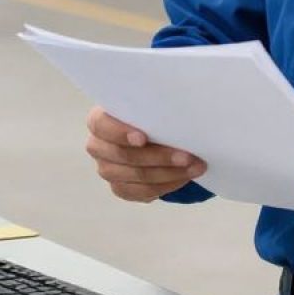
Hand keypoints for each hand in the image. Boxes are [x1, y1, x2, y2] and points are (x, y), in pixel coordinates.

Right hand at [85, 106, 206, 202]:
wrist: (152, 131)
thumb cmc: (150, 111)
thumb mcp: (149, 102)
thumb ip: (154, 102)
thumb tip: (181, 103)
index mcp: (99, 119)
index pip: (102, 126)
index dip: (121, 133)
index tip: (143, 138)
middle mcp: (98, 146)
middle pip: (125, 156)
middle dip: (159, 156)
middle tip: (187, 156)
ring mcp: (107, 169)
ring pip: (138, 176)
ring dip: (169, 173)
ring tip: (195, 167)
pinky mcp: (120, 188)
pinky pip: (143, 192)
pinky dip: (166, 185)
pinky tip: (184, 177)